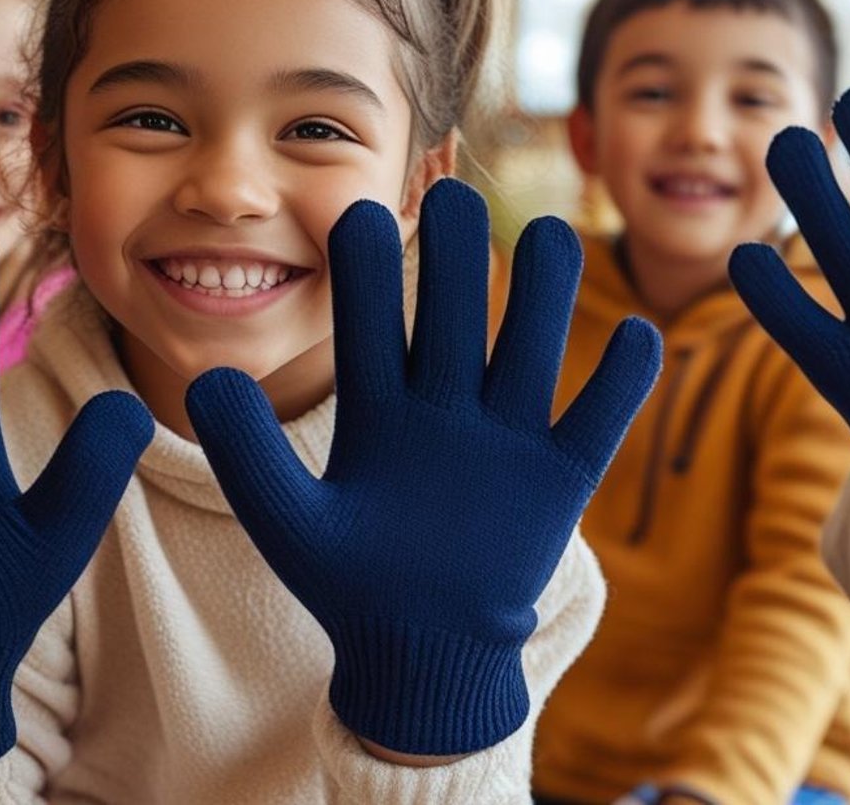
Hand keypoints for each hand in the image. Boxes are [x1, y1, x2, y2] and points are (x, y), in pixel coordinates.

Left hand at [183, 178, 660, 755]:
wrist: (419, 650)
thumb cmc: (348, 584)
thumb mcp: (287, 521)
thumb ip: (249, 456)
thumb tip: (212, 381)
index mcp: (377, 407)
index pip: (369, 326)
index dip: (365, 274)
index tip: (356, 217)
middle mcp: (445, 406)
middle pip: (455, 317)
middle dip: (457, 260)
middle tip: (456, 198)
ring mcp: (506, 436)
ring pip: (530, 348)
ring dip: (544, 296)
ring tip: (553, 236)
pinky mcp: (559, 479)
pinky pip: (595, 421)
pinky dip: (619, 383)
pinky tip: (637, 336)